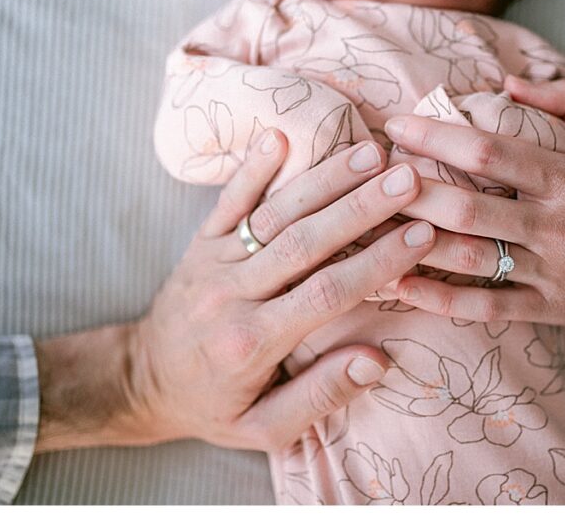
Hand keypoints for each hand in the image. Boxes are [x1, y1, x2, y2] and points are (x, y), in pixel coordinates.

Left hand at [35, 130, 435, 452]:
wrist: (142, 382)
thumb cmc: (215, 406)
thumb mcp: (265, 428)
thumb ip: (321, 395)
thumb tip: (376, 361)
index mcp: (253, 342)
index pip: (327, 292)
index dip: (377, 261)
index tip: (421, 234)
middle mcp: (233, 295)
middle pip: (306, 242)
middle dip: (362, 206)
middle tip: (409, 178)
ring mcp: (214, 262)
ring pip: (276, 214)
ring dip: (325, 180)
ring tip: (371, 153)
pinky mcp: (201, 243)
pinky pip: (228, 201)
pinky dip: (252, 168)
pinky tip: (279, 136)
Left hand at [382, 76, 564, 344]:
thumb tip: (507, 82)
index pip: (490, 154)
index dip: (437, 137)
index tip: (395, 125)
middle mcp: (556, 228)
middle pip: (468, 209)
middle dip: (410, 190)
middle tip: (366, 174)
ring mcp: (551, 275)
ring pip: (469, 260)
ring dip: (414, 244)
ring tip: (366, 226)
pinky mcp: (550, 312)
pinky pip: (487, 309)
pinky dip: (440, 300)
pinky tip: (399, 285)